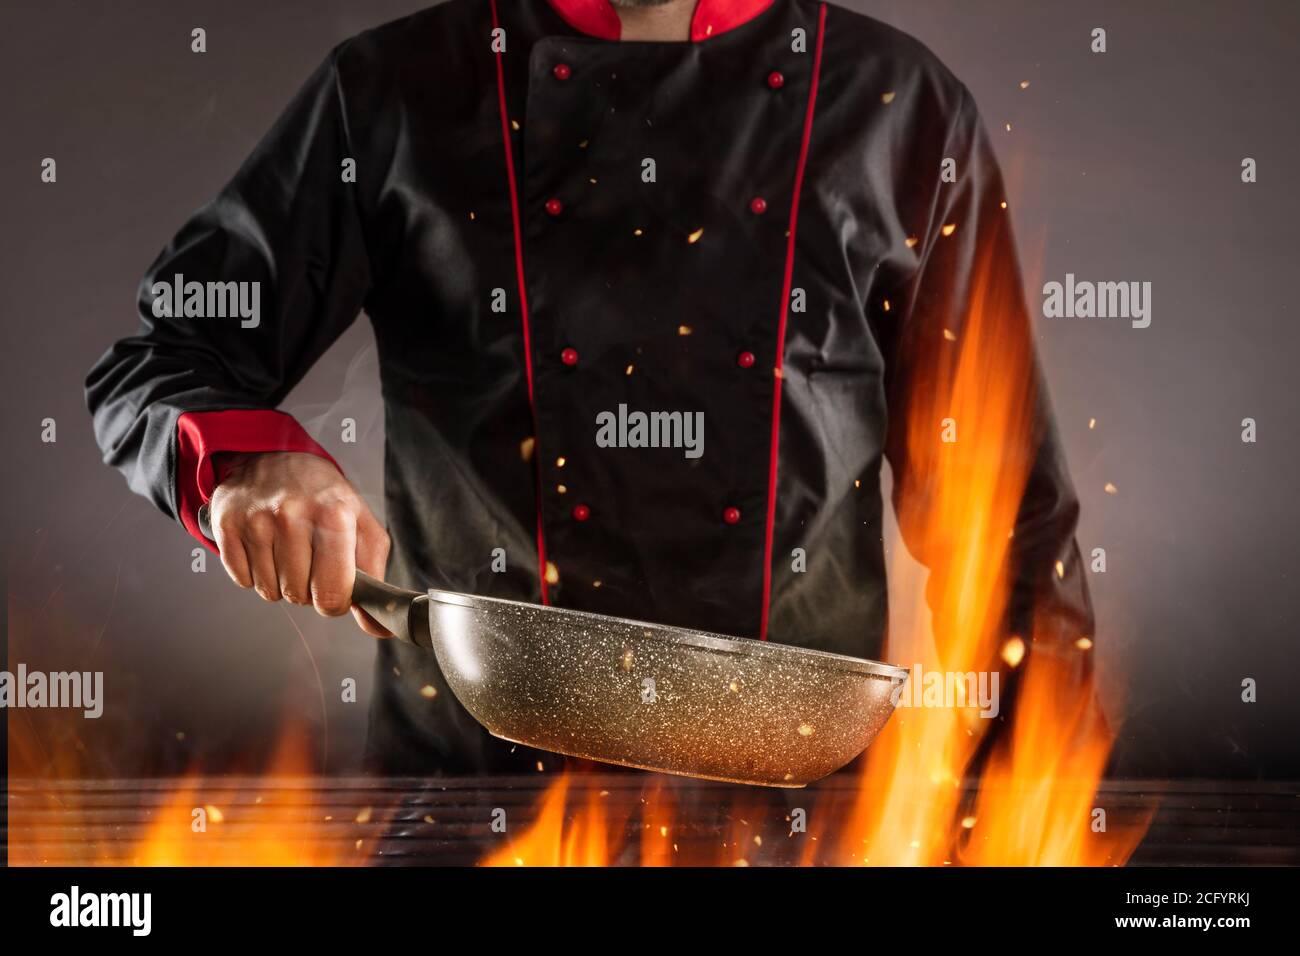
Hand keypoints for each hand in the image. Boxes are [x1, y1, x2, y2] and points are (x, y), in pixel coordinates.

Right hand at [208, 451, 390, 635]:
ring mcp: (255, 520)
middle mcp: (292, 515)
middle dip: (308, 588)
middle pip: (299, 596)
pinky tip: (265, 546)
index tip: (335, 589)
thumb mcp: (361, 524)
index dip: (335, 601)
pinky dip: (255, 572)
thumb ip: (373, 576)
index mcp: (333, 515)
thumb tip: (377, 626)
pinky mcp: (227, 524)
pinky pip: (242, 580)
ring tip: (287, 550)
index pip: (333, 594)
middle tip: (310, 560)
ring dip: (281, 581)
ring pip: (269, 591)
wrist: (275, 456)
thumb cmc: (323, 495)